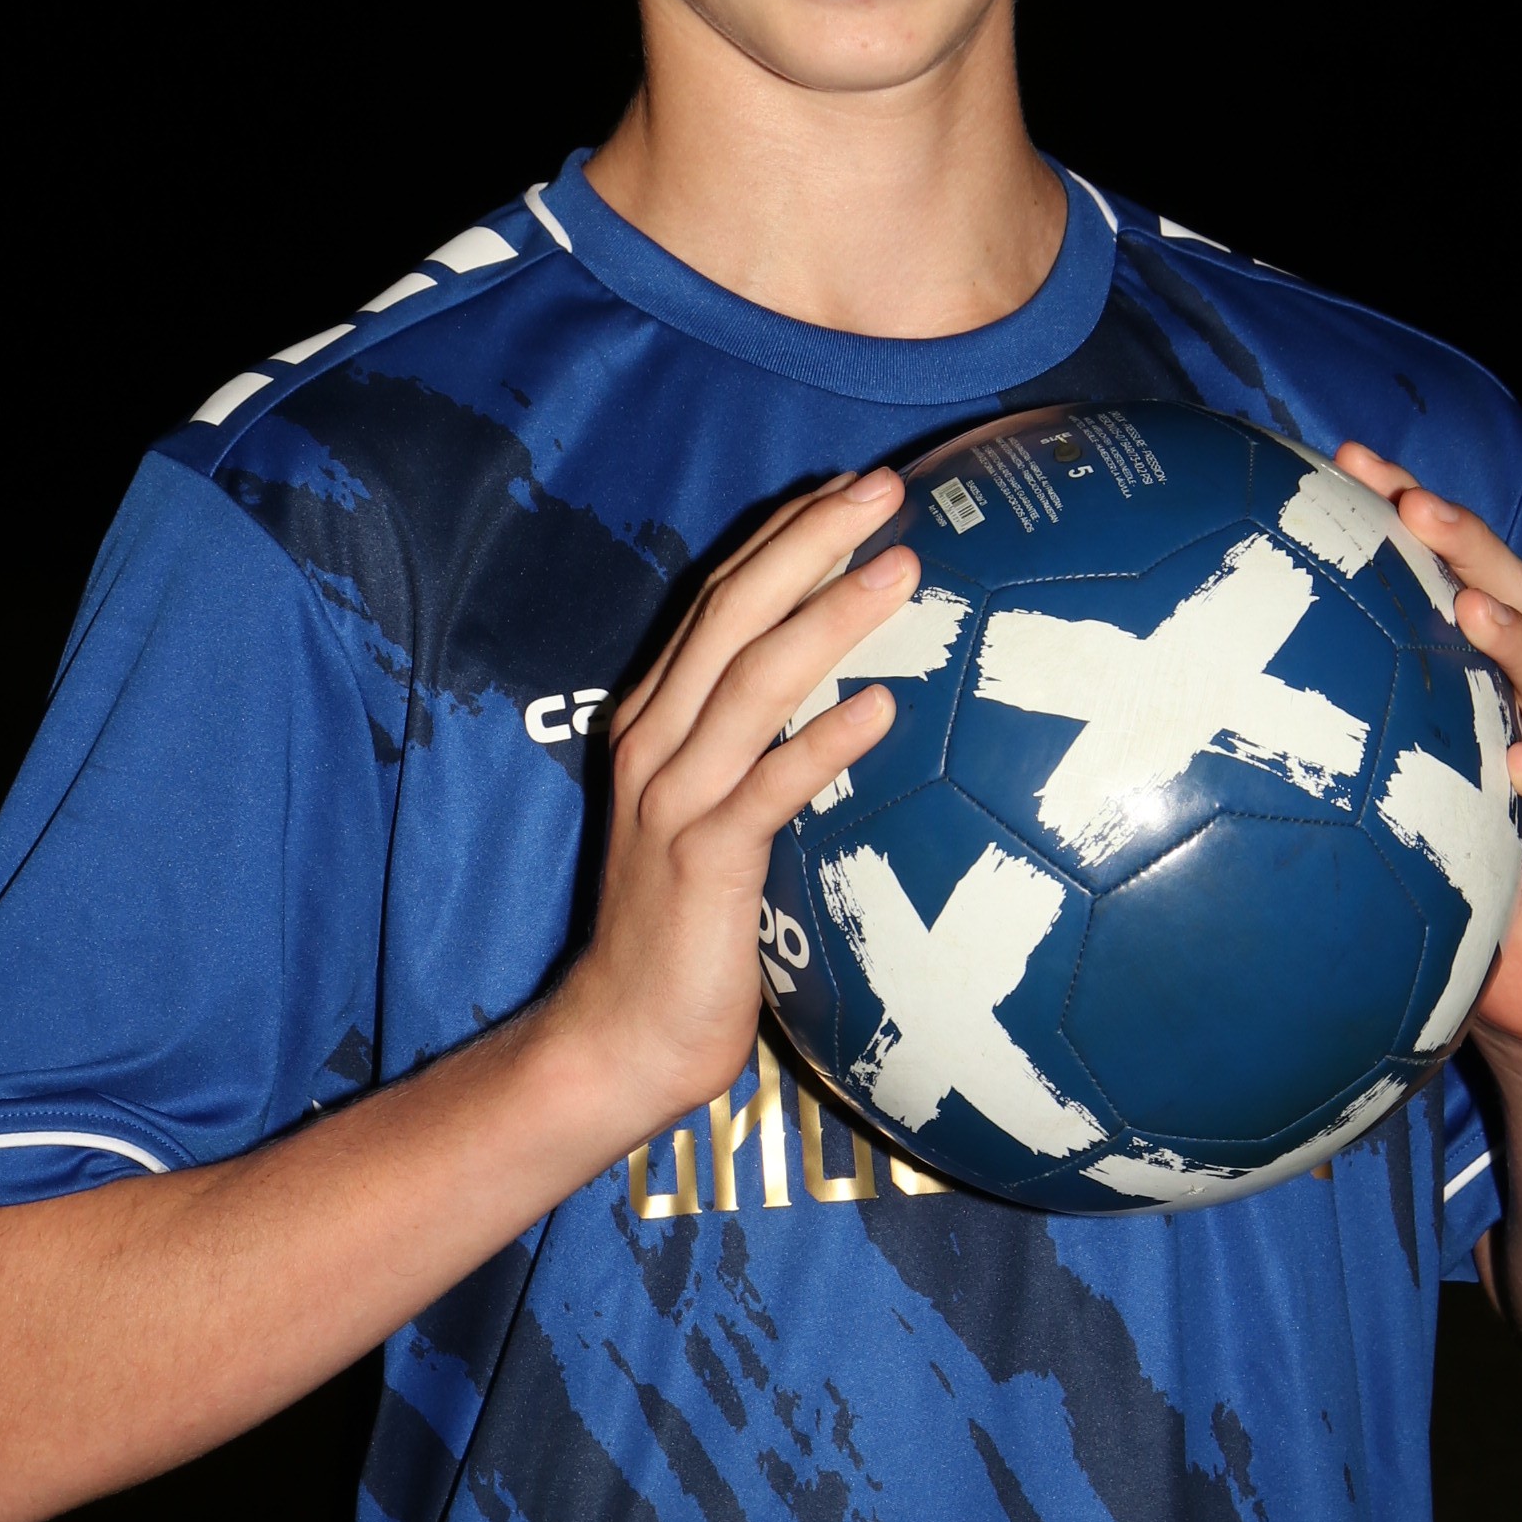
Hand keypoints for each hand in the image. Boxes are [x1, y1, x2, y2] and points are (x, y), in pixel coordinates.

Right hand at [549, 466, 915, 1133]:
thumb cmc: (690, 928)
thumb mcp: (719, 816)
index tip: (850, 486)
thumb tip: (864, 697)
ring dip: (829, 618)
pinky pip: (767, 791)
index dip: (782, 536)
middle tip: (884, 489)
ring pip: (752, 684)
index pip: (718, 601)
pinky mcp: (700, 865)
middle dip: (808, 542)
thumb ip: (763, 750)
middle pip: (732, 615)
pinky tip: (882, 708)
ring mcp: (672, 800)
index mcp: (657, 719)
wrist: (619, 1036)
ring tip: (902, 569)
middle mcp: (655, 742)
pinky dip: (822, 744)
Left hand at [1332, 442, 1521, 1057]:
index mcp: (1478, 677)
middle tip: (1412, 501)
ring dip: (1513, 639)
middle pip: (1511, 596)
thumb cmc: (1432, 880)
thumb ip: (1311, 742)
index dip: (1408, 507)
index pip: (1448, 568)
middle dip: (1464, 540)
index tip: (1345, 458)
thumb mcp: (1362, 800)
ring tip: (1469, 609)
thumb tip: (1181, 694)